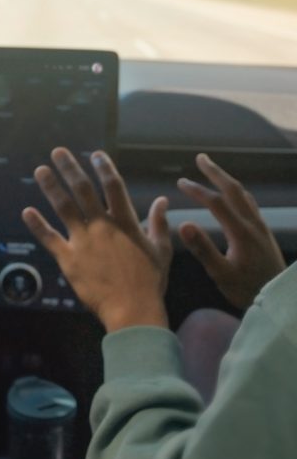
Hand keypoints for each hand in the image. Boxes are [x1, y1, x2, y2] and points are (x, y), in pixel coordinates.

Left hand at [22, 148, 172, 331]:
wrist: (133, 310)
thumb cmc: (150, 281)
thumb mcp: (161, 250)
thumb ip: (158, 223)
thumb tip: (162, 200)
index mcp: (125, 223)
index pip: (114, 187)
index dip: (104, 168)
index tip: (95, 154)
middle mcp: (102, 226)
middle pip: (83, 190)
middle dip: (70, 169)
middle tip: (58, 152)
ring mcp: (83, 241)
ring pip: (64, 208)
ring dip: (51, 187)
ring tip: (40, 170)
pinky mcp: (68, 259)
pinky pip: (49, 238)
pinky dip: (37, 225)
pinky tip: (26, 211)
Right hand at [177, 154, 285, 309]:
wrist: (279, 300)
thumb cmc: (246, 290)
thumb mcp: (221, 274)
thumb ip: (203, 248)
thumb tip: (183, 223)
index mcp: (240, 232)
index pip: (216, 203)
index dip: (197, 190)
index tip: (180, 182)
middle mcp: (253, 224)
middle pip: (234, 191)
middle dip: (216, 173)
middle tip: (200, 158)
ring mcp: (261, 228)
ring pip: (244, 195)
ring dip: (227, 180)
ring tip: (214, 172)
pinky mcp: (265, 234)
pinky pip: (250, 204)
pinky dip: (237, 192)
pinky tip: (234, 196)